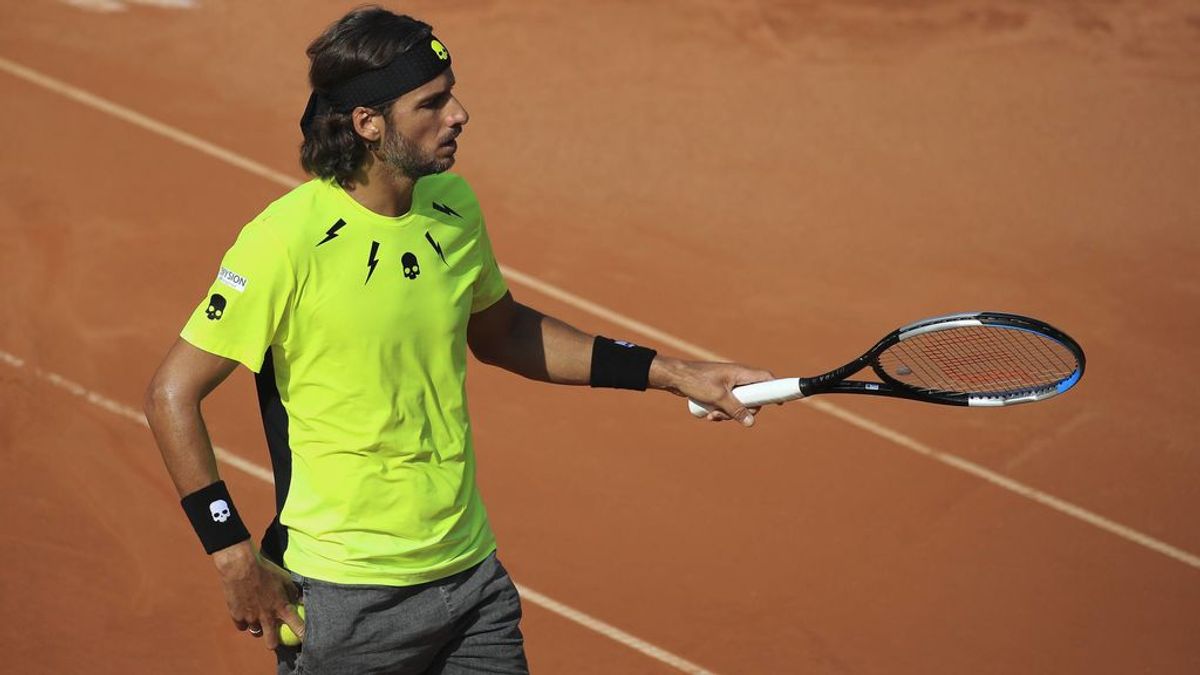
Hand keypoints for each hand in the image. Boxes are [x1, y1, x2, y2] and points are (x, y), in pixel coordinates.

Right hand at [212, 541, 305, 648]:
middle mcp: (267, 617)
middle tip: (274, 636)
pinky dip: (245, 621)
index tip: (304, 639)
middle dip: (274, 642)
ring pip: (256, 632)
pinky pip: (242, 626)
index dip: (302, 635)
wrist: (240, 566)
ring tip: (259, 617)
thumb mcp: (284, 578)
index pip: (297, 627)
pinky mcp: (237, 616)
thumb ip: (292, 592)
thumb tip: (300, 600)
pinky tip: (246, 612)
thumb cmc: (265, 569)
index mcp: (282, 607)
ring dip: (258, 627)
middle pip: (271, 643)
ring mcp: (251, 618)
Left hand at [649, 356, 773, 425]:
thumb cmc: (696, 381)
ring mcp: (728, 384)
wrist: (675, 377)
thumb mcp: (718, 398)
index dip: (776, 389)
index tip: (780, 402)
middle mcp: (737, 378)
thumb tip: (751, 423)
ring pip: (738, 404)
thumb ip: (736, 410)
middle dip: (743, 411)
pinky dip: (721, 411)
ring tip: (712, 415)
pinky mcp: (719, 390)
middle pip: (753, 398)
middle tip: (729, 415)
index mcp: (741, 373)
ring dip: (728, 414)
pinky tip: (708, 415)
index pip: (766, 378)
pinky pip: (727, 404)